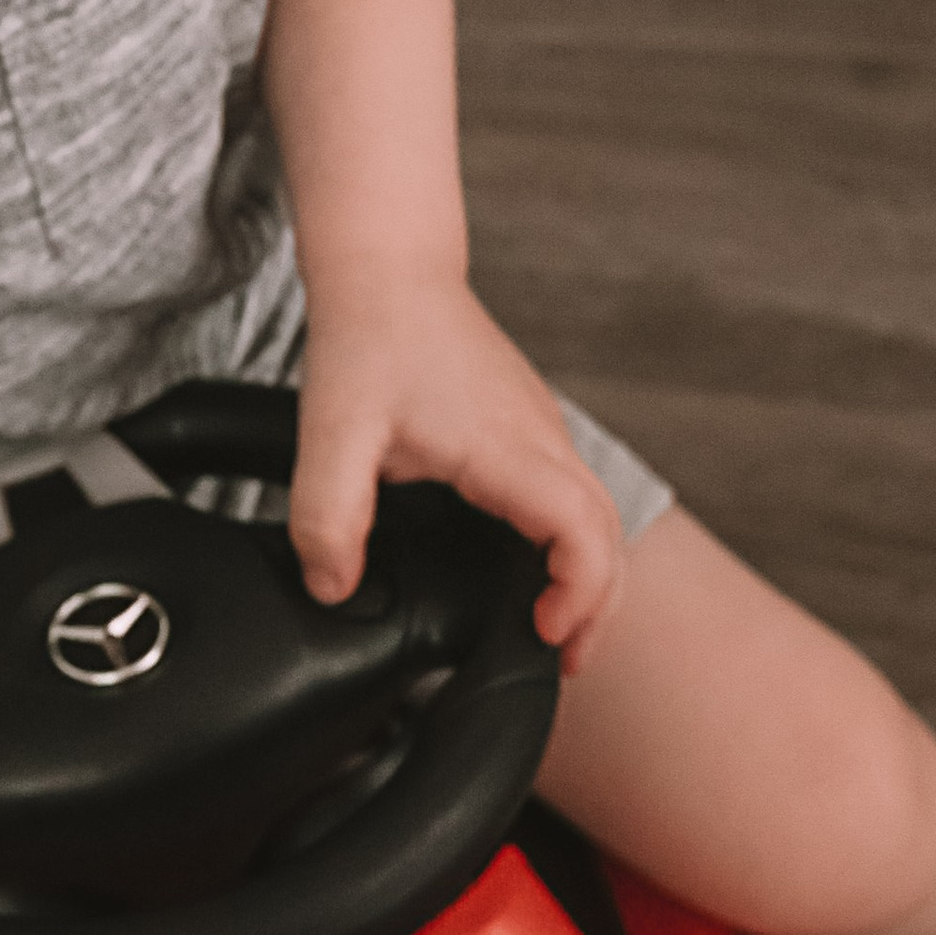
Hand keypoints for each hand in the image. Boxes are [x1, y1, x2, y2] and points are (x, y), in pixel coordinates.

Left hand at [289, 275, 621, 669]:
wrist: (388, 272)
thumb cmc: (369, 339)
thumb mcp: (331, 432)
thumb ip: (326, 516)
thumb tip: (333, 586)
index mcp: (506, 445)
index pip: (583, 529)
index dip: (581, 591)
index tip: (546, 631)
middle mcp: (541, 439)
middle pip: (609, 535)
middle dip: (598, 607)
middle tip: (561, 662)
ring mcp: (542, 432)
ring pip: (598, 516)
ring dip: (590, 579)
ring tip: (555, 633)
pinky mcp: (528, 430)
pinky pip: (573, 498)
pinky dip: (573, 547)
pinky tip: (536, 574)